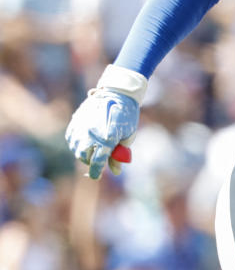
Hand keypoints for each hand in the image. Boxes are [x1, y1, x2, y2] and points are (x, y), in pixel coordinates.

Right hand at [65, 65, 146, 179]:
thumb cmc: (126, 115)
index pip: (97, 162)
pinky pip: (72, 139)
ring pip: (77, 149)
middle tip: (98, 159)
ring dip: (83, 153)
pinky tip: (85, 141)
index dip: (96, 172)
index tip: (96, 176)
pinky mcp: (75, 121)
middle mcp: (91, 134)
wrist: (117, 93)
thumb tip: (116, 172)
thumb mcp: (128, 135)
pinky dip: (77, 143)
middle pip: (85, 157)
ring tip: (93, 148)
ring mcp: (81, 127)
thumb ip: (119, 154)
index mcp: (107, 138)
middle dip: (91, 161)